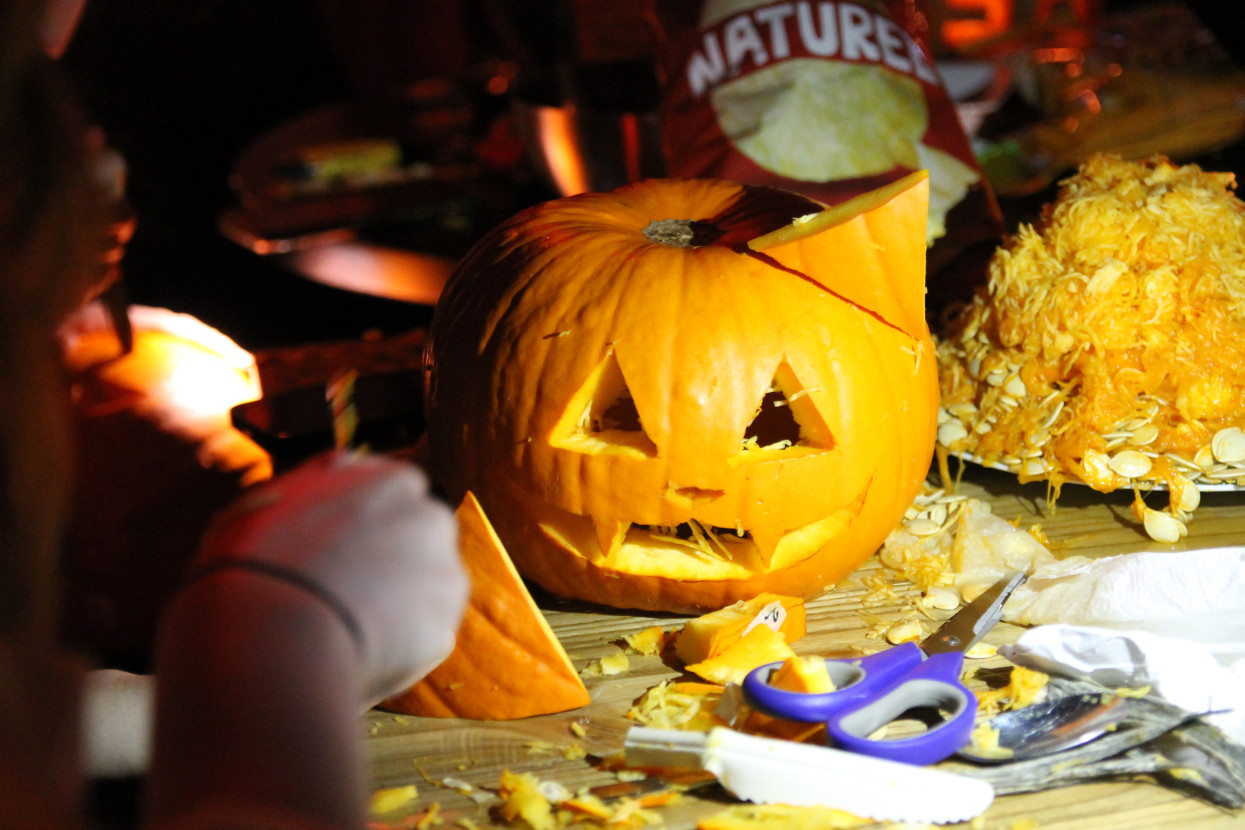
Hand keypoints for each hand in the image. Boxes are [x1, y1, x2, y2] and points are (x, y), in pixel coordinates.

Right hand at [194, 451, 466, 704]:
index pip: (392, 494)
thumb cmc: (253, 562)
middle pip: (416, 538)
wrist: (270, 634)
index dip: (363, 524)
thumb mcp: (272, 499)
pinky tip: (358, 653)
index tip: (338, 548)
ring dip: (396, 603)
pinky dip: (399, 646)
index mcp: (392, 479)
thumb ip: (317, 484)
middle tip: (342, 591)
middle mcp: (430, 517)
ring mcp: (443, 573)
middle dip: (390, 560)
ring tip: (343, 628)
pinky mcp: (445, 626)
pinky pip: (420, 636)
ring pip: (423, 589)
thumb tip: (333, 472)